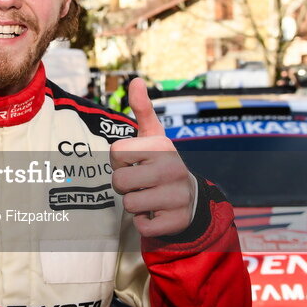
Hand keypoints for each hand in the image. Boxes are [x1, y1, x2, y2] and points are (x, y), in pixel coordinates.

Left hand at [110, 78, 195, 237]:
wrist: (191, 198)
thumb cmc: (161, 164)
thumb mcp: (154, 137)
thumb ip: (142, 110)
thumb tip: (136, 80)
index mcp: (162, 146)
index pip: (115, 153)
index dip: (119, 160)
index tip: (135, 161)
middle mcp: (172, 168)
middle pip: (119, 181)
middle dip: (125, 185)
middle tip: (141, 182)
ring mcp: (176, 196)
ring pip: (129, 204)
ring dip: (134, 204)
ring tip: (150, 196)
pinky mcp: (177, 221)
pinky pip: (142, 226)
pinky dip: (145, 223)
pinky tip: (157, 212)